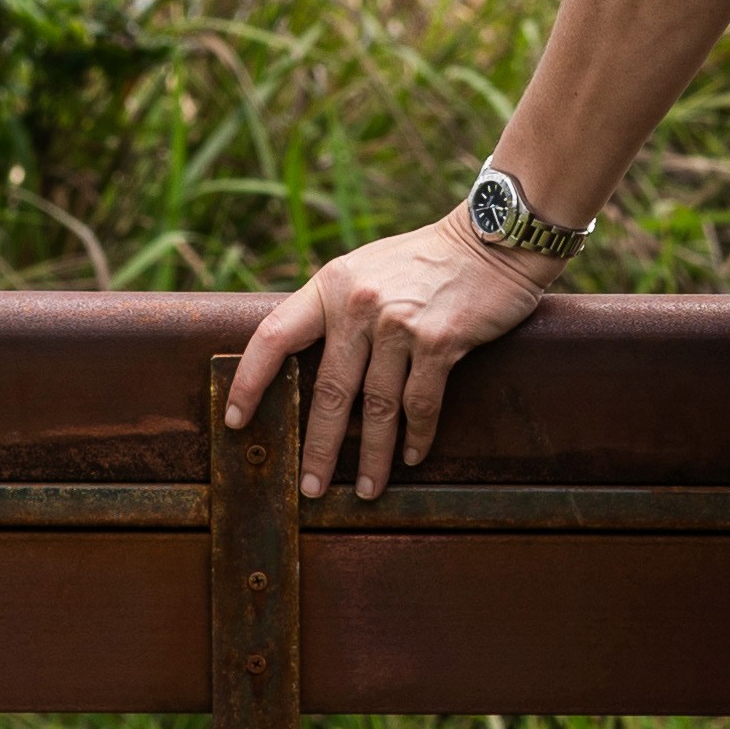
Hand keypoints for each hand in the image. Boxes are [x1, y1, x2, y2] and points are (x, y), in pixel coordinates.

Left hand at [223, 209, 560, 495]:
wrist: (492, 240)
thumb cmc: (428, 259)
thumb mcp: (367, 268)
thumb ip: (338, 305)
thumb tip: (307, 356)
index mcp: (331, 285)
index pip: (273, 337)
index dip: (249, 382)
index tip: (238, 420)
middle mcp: (359, 305)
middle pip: (328, 390)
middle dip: (318, 447)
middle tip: (311, 487)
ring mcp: (399, 324)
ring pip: (377, 407)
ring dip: (372, 455)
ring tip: (367, 488)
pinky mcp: (439, 341)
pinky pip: (420, 403)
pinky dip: (416, 436)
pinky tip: (411, 455)